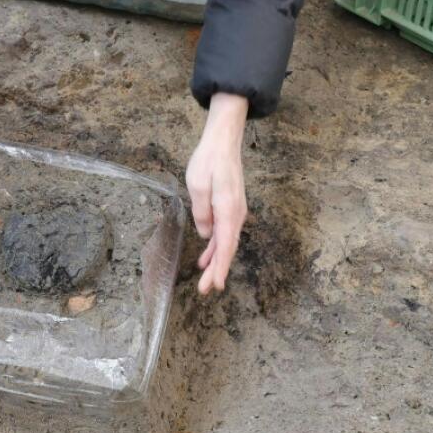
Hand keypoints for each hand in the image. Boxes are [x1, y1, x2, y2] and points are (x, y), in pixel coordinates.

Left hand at [186, 93, 249, 294]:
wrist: (223, 142)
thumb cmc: (209, 161)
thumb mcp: (197, 185)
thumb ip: (201, 212)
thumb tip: (205, 234)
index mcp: (228, 210)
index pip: (225, 246)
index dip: (220, 267)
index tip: (215, 285)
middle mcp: (235, 214)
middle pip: (227, 248)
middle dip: (217, 270)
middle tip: (206, 289)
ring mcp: (234, 211)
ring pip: (226, 242)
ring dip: (216, 260)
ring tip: (205, 279)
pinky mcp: (230, 208)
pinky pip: (224, 232)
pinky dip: (216, 246)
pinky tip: (206, 256)